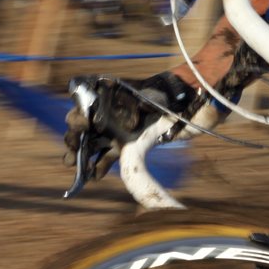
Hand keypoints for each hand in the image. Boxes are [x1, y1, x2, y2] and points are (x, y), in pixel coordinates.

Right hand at [63, 72, 197, 177]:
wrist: (195, 101)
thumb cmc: (172, 94)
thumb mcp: (149, 97)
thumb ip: (132, 108)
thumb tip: (120, 125)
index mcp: (112, 94)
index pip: (85, 103)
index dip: (79, 116)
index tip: (83, 125)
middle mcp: (114, 110)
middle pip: (85, 124)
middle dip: (75, 138)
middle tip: (73, 152)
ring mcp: (123, 127)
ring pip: (95, 141)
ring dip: (84, 154)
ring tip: (75, 166)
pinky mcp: (133, 143)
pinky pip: (112, 154)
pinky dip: (101, 164)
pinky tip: (95, 175)